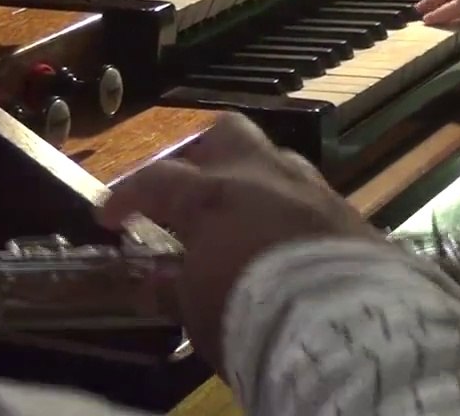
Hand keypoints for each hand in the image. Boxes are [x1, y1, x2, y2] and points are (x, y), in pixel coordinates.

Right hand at [96, 113, 384, 371]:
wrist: (342, 323)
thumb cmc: (250, 312)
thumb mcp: (197, 310)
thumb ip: (172, 287)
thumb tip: (152, 278)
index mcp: (211, 195)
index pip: (156, 179)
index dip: (127, 195)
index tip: (110, 216)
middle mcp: (262, 176)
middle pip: (226, 135)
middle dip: (202, 156)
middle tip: (189, 189)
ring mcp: (311, 189)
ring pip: (276, 160)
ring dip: (254, 181)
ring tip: (243, 214)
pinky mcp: (350, 214)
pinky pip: (311, 196)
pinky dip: (291, 211)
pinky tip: (287, 238)